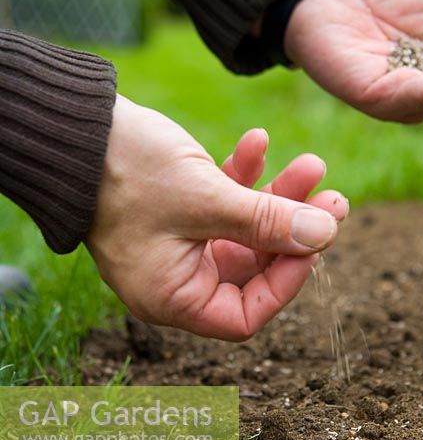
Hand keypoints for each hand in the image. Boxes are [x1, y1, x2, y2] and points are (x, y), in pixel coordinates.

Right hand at [86, 95, 347, 339]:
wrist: (73, 124)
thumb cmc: (126, 171)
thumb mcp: (206, 199)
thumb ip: (267, 222)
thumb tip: (326, 235)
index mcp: (171, 296)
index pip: (244, 315)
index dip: (286, 282)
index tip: (314, 242)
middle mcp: (175, 277)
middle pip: (252, 267)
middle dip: (293, 229)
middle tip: (332, 198)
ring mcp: (177, 243)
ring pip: (244, 231)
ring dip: (277, 199)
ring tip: (312, 164)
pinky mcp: (178, 210)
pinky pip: (221, 203)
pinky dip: (242, 177)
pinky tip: (258, 141)